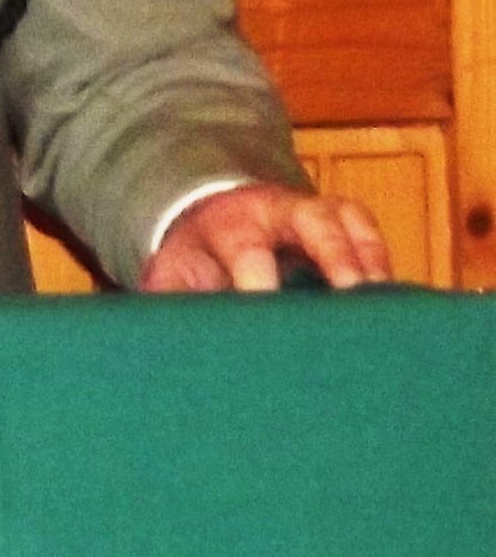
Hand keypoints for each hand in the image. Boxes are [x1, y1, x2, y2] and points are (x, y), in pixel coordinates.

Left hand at [141, 184, 392, 293]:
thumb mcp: (170, 278)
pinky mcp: (337, 219)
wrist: (206, 214)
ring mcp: (310, 211)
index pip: (247, 248)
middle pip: (312, 220)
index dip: (258, 279)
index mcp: (228, 226)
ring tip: (381, 301)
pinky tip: (390, 298)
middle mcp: (275, 211)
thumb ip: (172, 305)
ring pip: (347, 217)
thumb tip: (167, 345)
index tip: (266, 307)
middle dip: (333, 254)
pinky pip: (365, 227)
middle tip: (350, 294)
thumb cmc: (194, 259)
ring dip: (367, 255)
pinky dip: (380, 257)